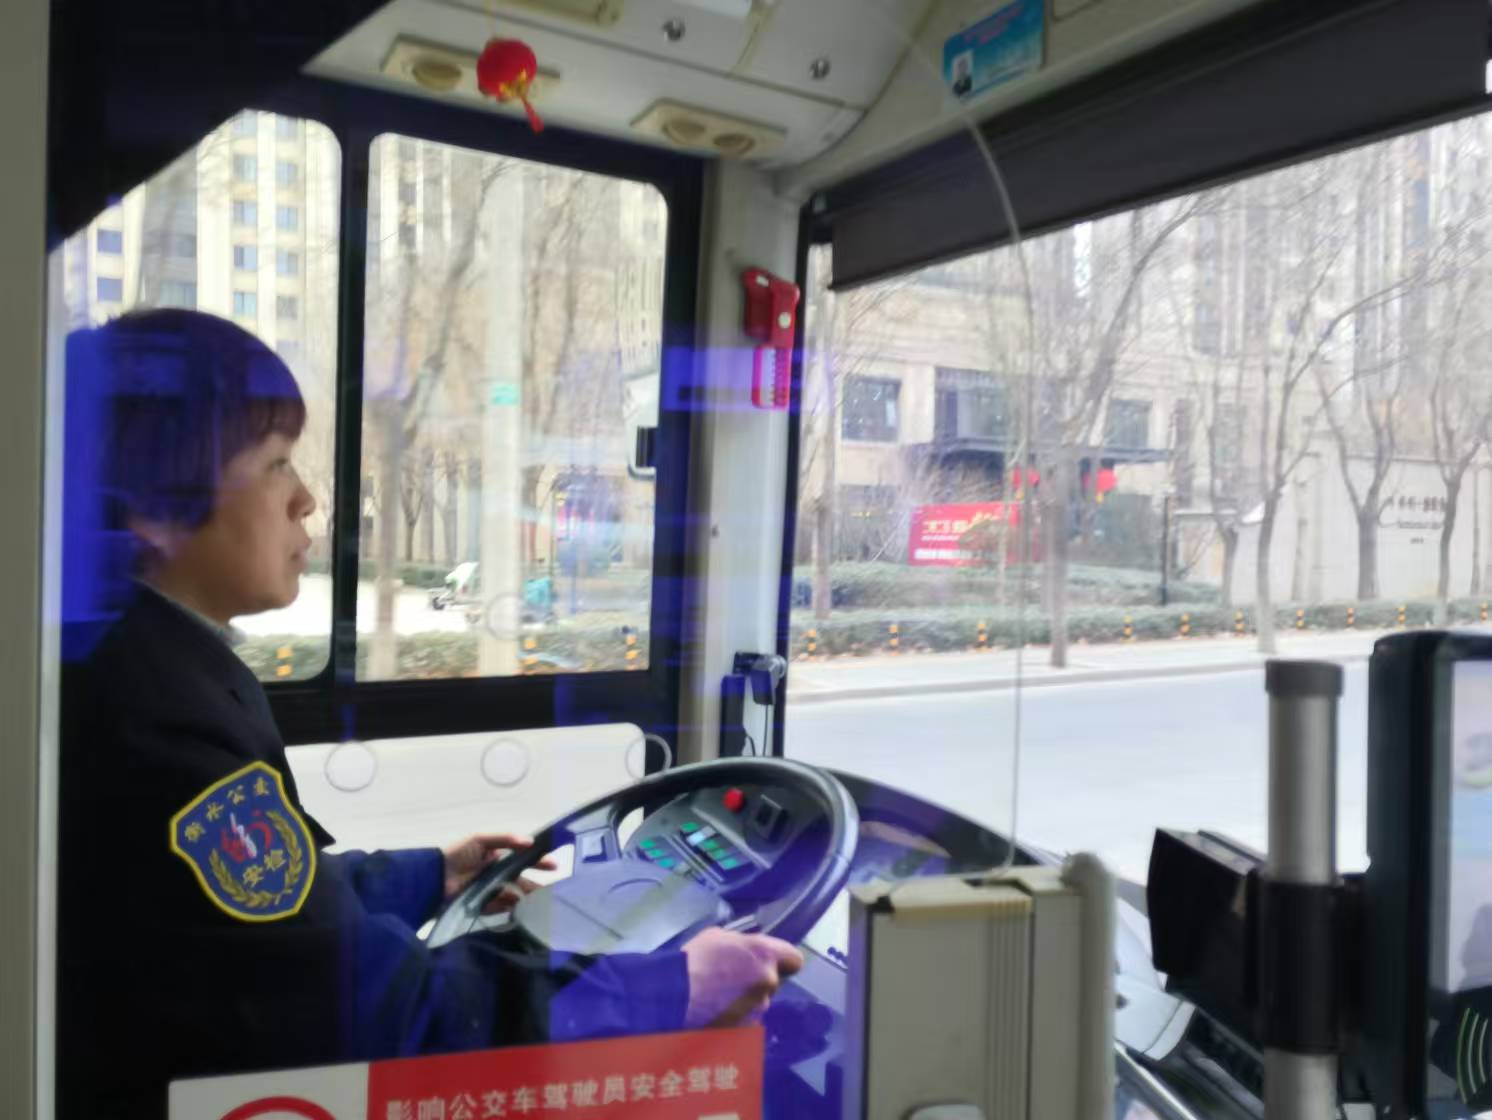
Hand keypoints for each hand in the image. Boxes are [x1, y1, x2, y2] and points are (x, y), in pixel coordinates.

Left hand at [441, 832, 556, 912]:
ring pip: (515, 896)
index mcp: (498, 857)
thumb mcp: (480, 839)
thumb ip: (505, 838)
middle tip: (554, 892)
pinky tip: (523, 912)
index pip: (524, 860)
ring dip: (527, 899)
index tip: (554, 866)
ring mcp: (491, 892)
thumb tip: (531, 841)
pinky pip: (501, 908)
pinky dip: (512, 910)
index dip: (539, 862)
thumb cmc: (457, 854)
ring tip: (542, 904)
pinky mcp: (484, 907)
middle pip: (522, 881)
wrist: (434, 877)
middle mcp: (497, 875)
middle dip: (537, 886)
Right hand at [681, 928, 803, 1028]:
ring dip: (746, 1000)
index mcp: (765, 955)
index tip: (768, 961)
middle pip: (773, 982)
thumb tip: (747, 952)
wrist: (674, 997)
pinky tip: (716, 1013)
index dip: (783, 961)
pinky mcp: (747, 1030)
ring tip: (719, 999)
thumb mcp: (718, 937)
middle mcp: (768, 982)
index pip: (794, 959)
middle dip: (758, 981)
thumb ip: (742, 945)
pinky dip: (736, 1017)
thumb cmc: (695, 960)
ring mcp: (758, 1009)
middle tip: (733, 980)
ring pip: (759, 1002)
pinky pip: (746, 1020)